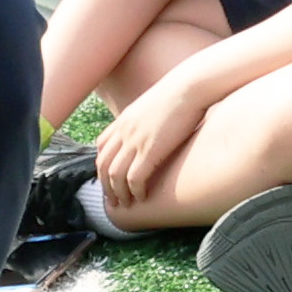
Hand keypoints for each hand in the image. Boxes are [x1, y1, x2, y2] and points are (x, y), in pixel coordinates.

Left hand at [92, 68, 206, 209]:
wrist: (190, 86)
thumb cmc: (182, 93)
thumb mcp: (156, 105)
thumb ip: (149, 119)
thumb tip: (156, 127)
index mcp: (124, 120)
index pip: (101, 147)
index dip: (103, 166)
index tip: (110, 179)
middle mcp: (124, 131)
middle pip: (103, 164)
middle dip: (105, 185)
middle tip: (113, 199)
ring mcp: (135, 140)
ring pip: (114, 175)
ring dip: (118, 193)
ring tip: (125, 204)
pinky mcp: (150, 150)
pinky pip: (134, 178)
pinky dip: (135, 191)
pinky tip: (141, 198)